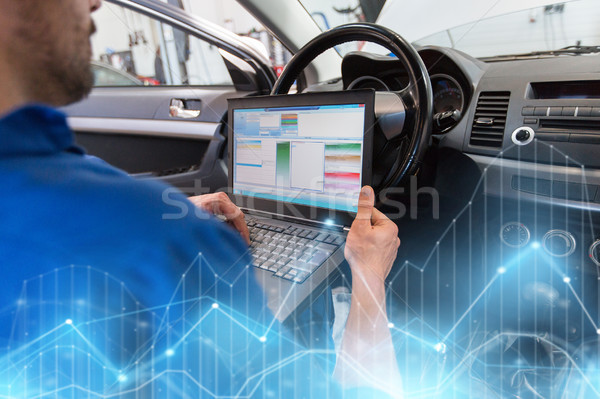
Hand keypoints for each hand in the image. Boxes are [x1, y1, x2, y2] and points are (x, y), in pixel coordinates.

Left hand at [188, 192, 249, 244]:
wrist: (176, 208)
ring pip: (235, 216)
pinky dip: (230, 225)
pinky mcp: (219, 204)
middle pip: (238, 216)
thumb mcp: (202, 222)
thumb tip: (231, 238)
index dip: (243, 231)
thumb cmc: (184, 213)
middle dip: (240, 231)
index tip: (245, 242)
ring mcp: (221, 200)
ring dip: (235, 229)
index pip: (238, 216)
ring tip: (232, 240)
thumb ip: (219, 229)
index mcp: (220, 200)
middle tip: (241, 244)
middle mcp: (222, 198)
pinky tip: (226, 233)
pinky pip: (230, 215)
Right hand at [336, 185, 402, 394]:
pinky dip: (368, 250)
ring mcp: (391, 249)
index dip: (360, 220)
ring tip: (359, 249)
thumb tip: (367, 191)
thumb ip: (364, 207)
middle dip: (362, 231)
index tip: (356, 227)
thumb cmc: (364, 256)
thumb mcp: (360, 226)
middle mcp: (394, 237)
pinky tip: (363, 256)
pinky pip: (375, 249)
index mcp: (390, 227)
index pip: (372, 214)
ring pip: (373, 238)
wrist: (367, 278)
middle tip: (356, 239)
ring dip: (364, 241)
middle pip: (372, 226)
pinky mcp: (386, 258)